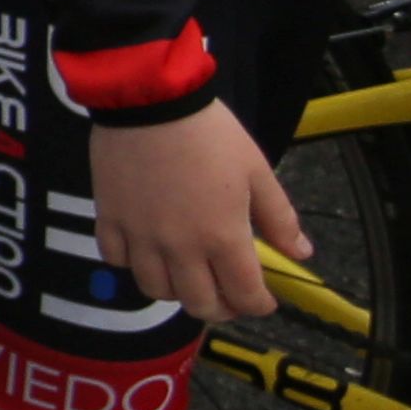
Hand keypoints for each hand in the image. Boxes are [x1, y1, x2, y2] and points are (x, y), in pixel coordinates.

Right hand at [90, 100, 306, 325]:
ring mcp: (140, 236)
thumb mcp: (257, 171)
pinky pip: (117, 260)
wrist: (151, 101)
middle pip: (199, 304)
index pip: (244, 295)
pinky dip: (133, 264)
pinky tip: (146, 250)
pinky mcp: (110, 219)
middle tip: (228, 295)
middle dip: (221, 308)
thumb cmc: (210, 134)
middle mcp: (180, 247)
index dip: (258, 305)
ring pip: (155, 289)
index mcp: (222, 237)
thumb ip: (279, 218)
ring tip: (187, 274)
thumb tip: (301, 253)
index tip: (263, 300)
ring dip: (177, 290)